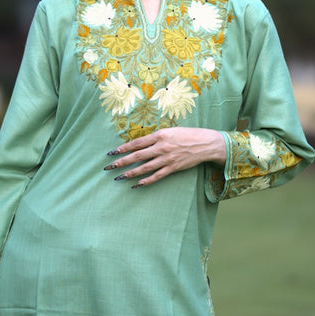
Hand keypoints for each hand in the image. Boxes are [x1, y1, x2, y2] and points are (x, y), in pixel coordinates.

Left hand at [105, 127, 225, 186]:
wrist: (205, 143)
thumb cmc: (187, 134)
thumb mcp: (170, 131)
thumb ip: (156, 137)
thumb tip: (140, 143)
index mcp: (159, 135)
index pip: (136, 143)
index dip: (123, 148)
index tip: (112, 152)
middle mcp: (161, 147)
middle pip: (137, 156)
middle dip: (121, 161)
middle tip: (109, 167)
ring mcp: (167, 159)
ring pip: (144, 167)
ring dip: (130, 173)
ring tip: (119, 177)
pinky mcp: (173, 168)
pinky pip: (156, 176)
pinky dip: (146, 181)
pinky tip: (136, 185)